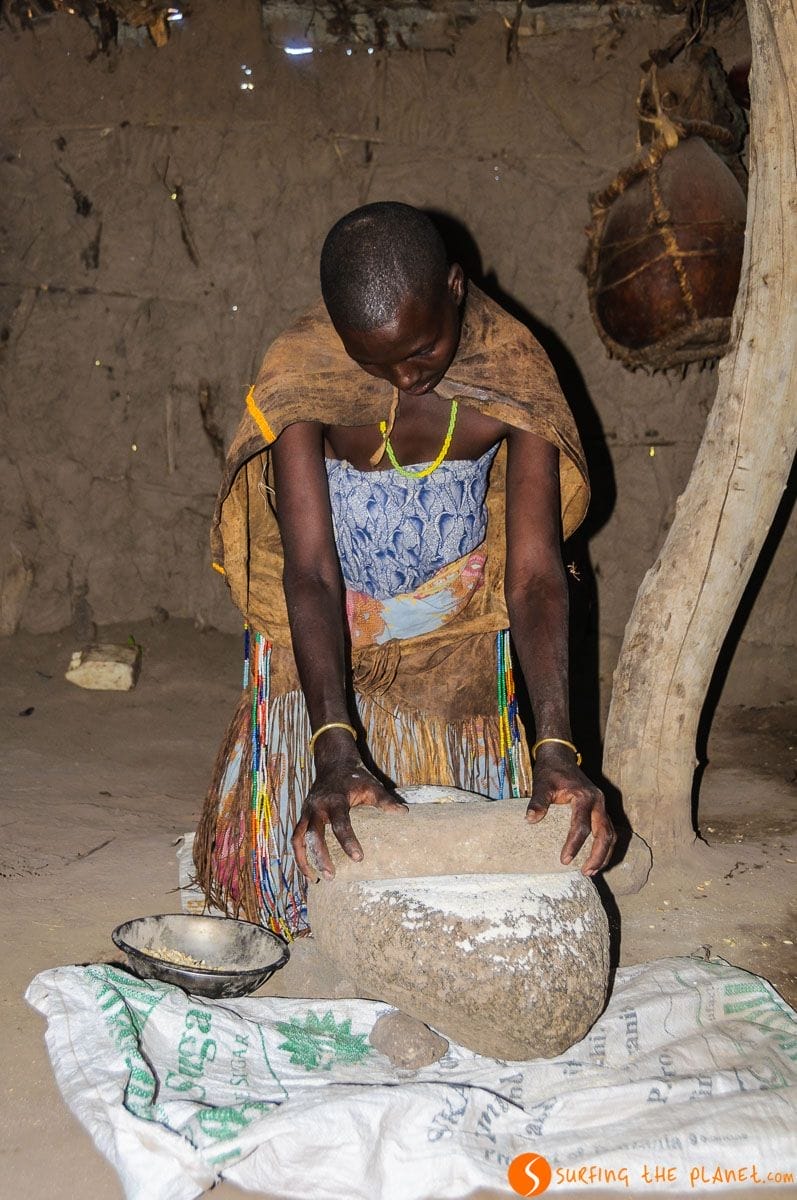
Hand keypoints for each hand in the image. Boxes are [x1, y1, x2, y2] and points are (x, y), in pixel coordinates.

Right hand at [291, 739, 406, 880]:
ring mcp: (306, 812)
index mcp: (334, 799)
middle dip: (320, 856)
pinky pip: (296, 838)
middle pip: (313, 834)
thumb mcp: (371, 785)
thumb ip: (384, 799)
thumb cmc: (354, 777)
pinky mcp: (303, 816)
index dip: (348, 841)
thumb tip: (403, 813)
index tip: (358, 858)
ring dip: (305, 859)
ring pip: (299, 838)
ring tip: (316, 878)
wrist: (334, 763)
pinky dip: (299, 854)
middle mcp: (317, 807)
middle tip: (331, 875)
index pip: (340, 823)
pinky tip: (308, 870)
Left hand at [526, 743, 615, 875]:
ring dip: (604, 854)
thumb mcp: (542, 784)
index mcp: (585, 797)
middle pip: (605, 834)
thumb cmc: (551, 771)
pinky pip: (608, 830)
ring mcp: (602, 805)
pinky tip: (596, 859)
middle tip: (585, 873)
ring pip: (611, 834)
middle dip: (597, 856)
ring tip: (592, 871)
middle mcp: (598, 802)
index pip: (582, 826)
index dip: (574, 845)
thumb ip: (538, 801)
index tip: (564, 860)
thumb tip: (531, 820)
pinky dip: (605, 846)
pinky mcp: (600, 809)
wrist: (560, 756)